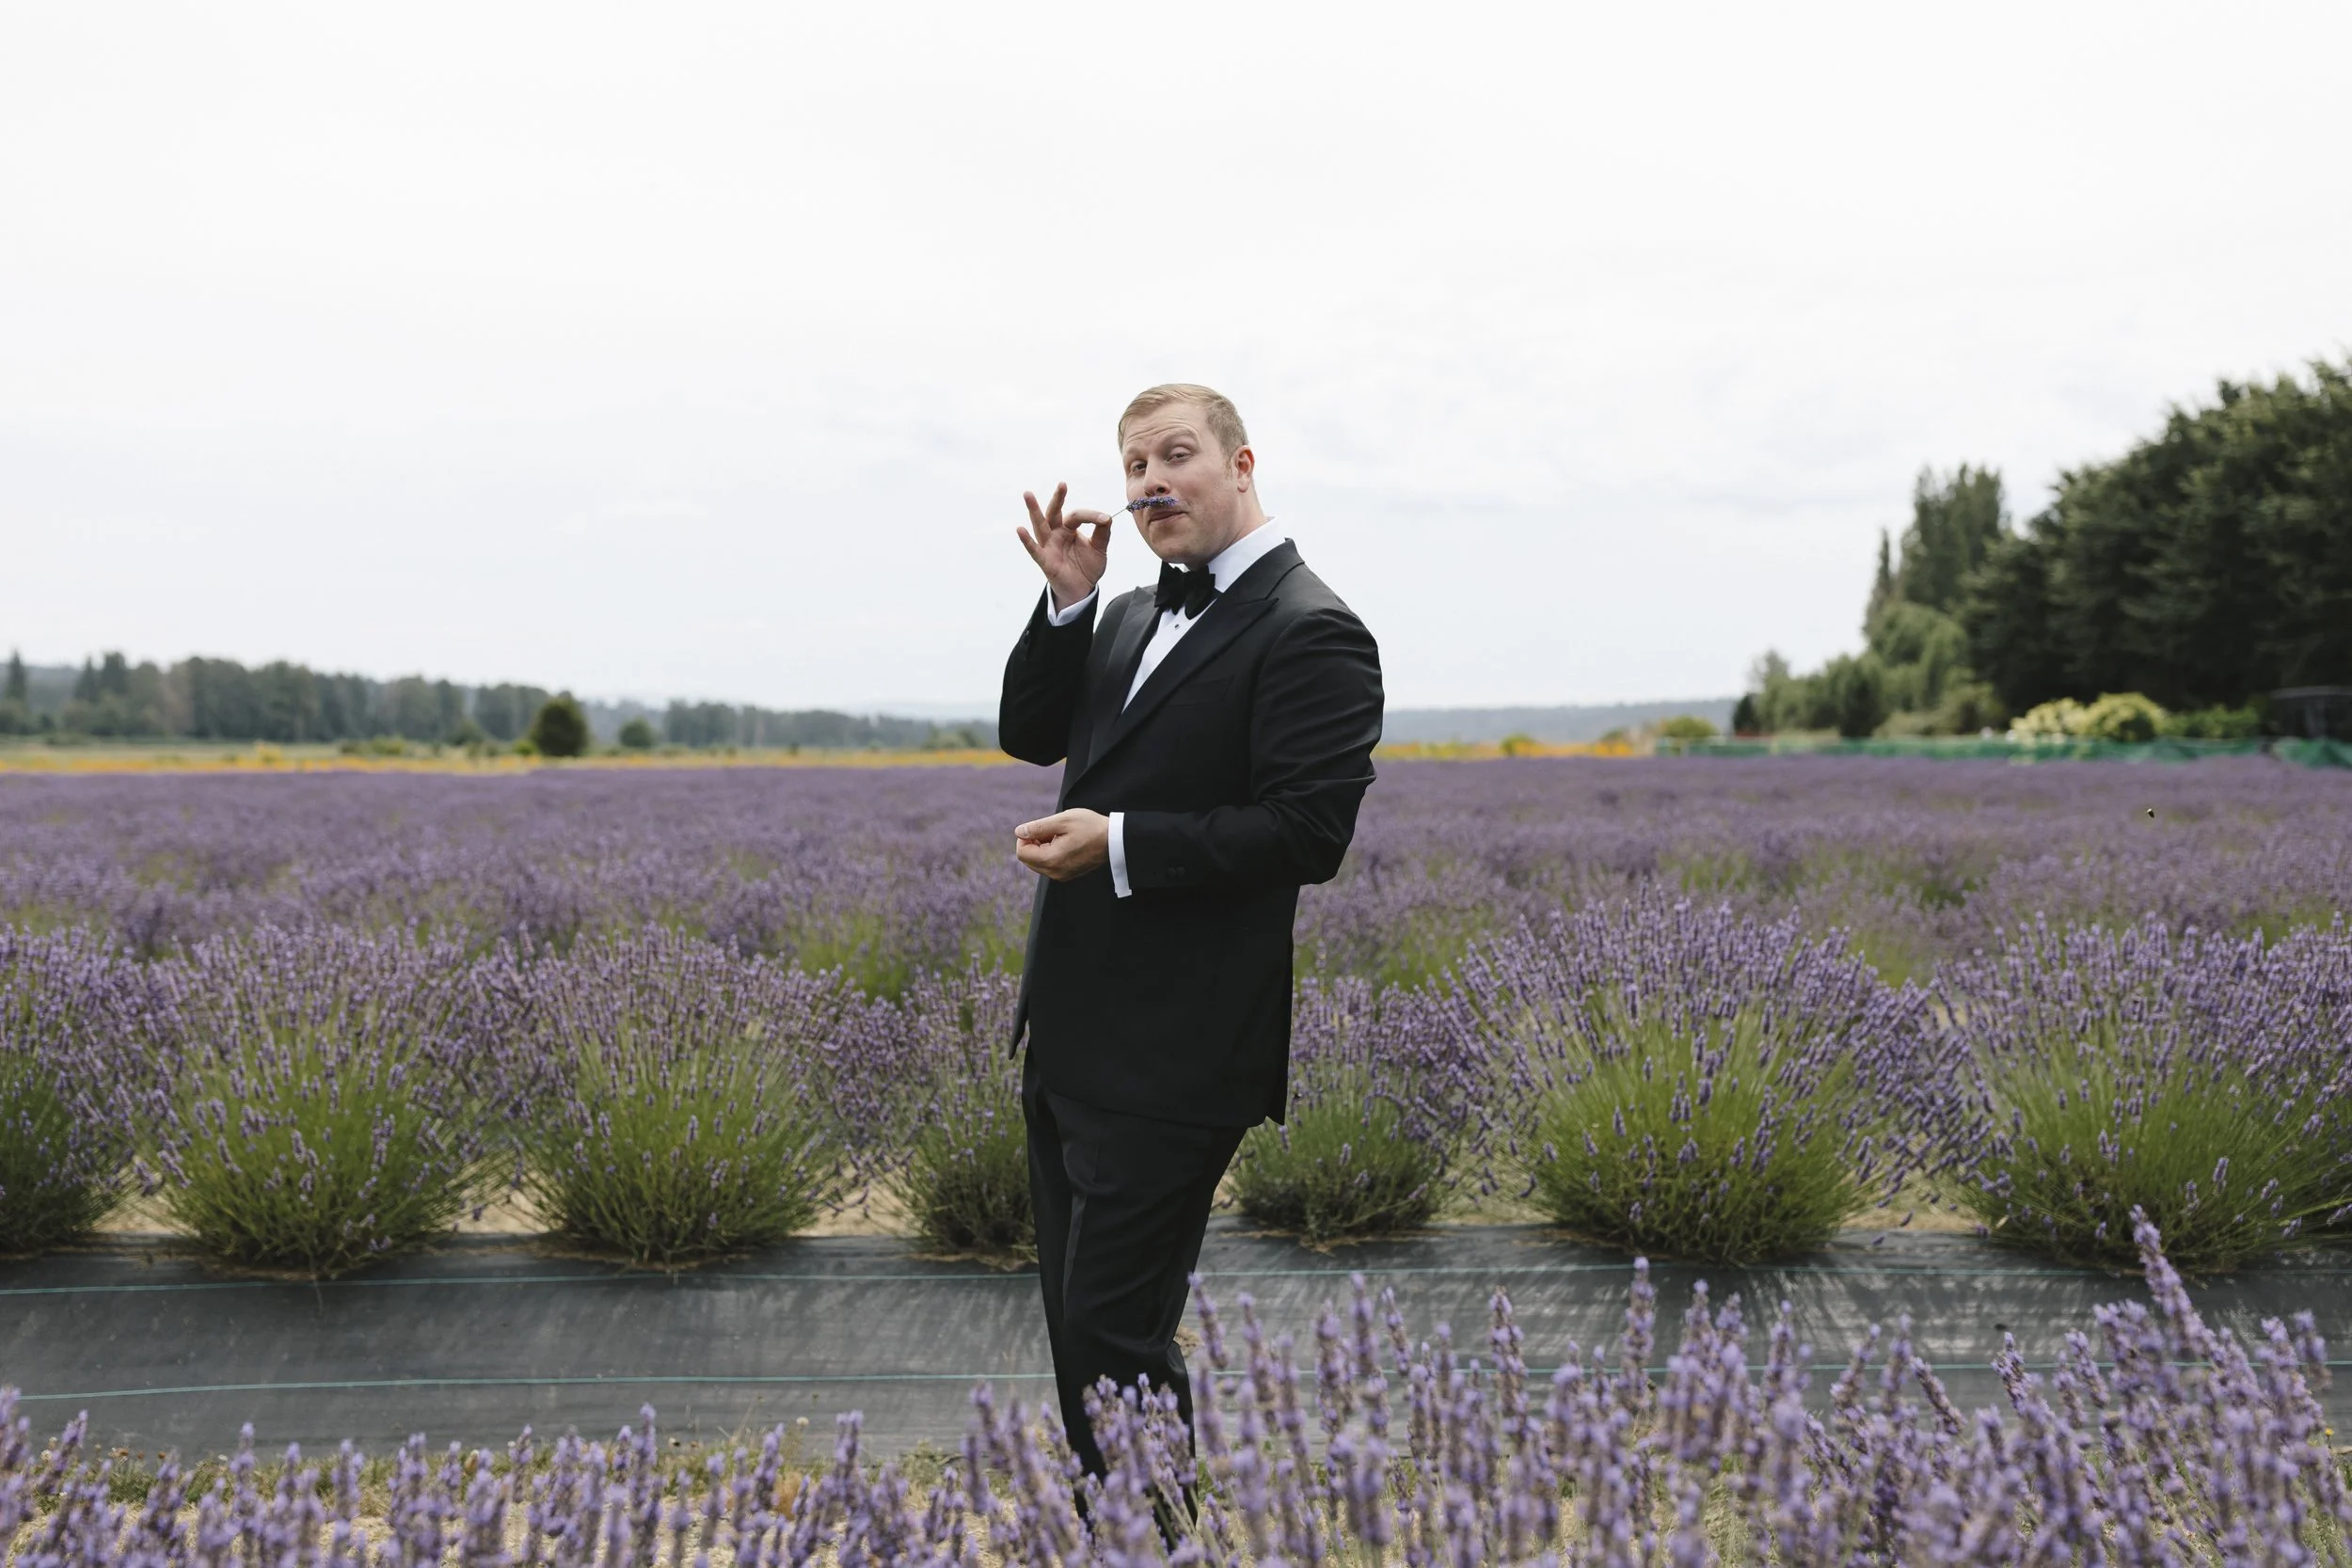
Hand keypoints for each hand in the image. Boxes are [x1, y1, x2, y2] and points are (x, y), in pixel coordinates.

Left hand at [1015, 809, 1109, 881]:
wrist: (1114, 840)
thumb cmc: (1090, 827)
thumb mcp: (1062, 821)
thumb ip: (1037, 827)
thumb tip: (1019, 832)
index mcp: (1051, 859)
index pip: (1022, 852)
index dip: (1024, 838)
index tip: (1038, 828)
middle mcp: (1055, 872)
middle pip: (1028, 859)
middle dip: (1033, 843)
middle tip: (1050, 830)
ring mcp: (1062, 875)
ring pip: (1038, 863)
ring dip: (1042, 848)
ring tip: (1059, 836)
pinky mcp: (1068, 874)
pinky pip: (1050, 865)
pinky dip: (1051, 853)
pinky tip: (1064, 842)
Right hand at [1016, 483, 1111, 611]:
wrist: (1083, 589)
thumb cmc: (1087, 566)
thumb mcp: (1099, 548)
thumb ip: (1103, 532)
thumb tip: (1107, 517)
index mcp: (1068, 528)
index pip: (1076, 515)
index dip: (1091, 516)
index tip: (1104, 519)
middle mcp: (1056, 534)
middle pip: (1054, 513)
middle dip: (1057, 498)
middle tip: (1062, 484)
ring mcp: (1048, 546)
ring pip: (1040, 526)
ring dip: (1034, 510)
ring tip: (1028, 495)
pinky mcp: (1045, 561)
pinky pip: (1034, 550)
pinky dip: (1026, 540)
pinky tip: (1020, 529)